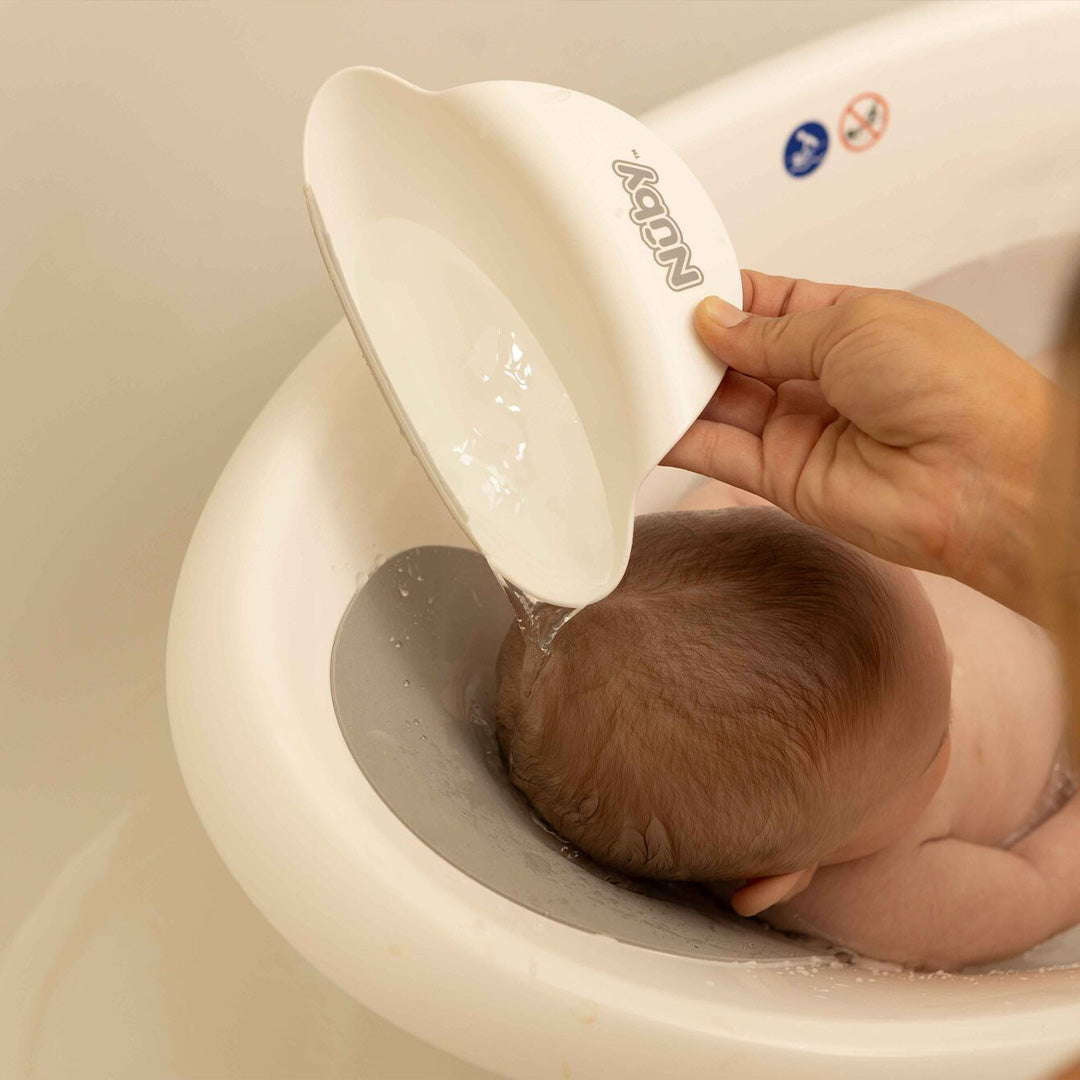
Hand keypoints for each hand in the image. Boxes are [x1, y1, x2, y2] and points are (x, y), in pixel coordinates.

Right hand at [663, 270, 1057, 617]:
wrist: (982, 476)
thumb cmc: (953, 386)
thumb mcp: (851, 324)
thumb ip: (770, 332)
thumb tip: (714, 321)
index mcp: (847, 325)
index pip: (765, 305)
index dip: (720, 295)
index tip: (673, 284)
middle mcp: (819, 379)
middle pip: (734, 355)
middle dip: (690, 339)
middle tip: (640, 323)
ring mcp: (798, 429)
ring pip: (719, 404)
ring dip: (677, 386)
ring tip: (631, 364)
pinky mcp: (781, 478)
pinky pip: (716, 453)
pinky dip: (677, 437)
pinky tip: (646, 418)